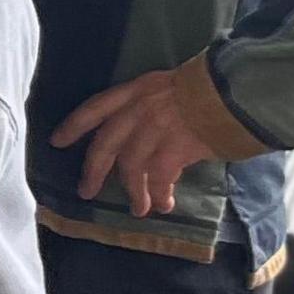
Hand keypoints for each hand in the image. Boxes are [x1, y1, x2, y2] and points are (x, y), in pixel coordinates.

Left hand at [55, 68, 248, 216]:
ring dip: (134, 192)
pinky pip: (159, 178)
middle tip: (86, 191)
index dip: (74, 125)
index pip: (96, 107)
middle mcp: (139, 109)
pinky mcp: (174, 149)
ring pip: (131, 167)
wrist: (237, 88)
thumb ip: (155, 104)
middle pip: (105, 144)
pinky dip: (159, 194)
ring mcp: (155, 129)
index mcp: (137, 90)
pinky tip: (163, 205)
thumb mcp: (174, 85)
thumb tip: (151, 128)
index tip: (56, 141)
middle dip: (93, 170)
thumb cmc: (212, 86)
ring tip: (138, 209)